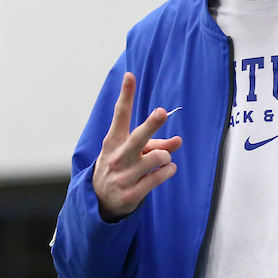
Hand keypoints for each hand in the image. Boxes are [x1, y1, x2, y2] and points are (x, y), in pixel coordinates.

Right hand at [93, 73, 182, 220]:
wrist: (99, 201)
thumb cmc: (120, 168)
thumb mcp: (131, 152)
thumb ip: (155, 144)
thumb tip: (178, 141)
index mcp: (113, 142)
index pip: (119, 115)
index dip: (126, 95)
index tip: (130, 75)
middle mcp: (117, 157)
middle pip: (138, 138)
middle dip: (151, 125)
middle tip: (161, 112)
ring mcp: (123, 177)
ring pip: (157, 158)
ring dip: (166, 156)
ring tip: (165, 159)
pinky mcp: (131, 194)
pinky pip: (159, 177)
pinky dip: (168, 171)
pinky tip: (168, 169)